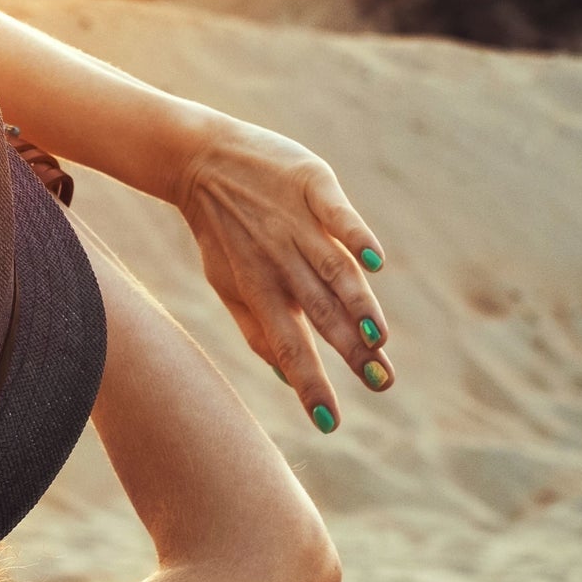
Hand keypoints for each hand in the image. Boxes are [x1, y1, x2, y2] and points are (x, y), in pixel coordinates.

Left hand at [172, 115, 392, 430]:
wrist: (199, 159)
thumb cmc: (220, 232)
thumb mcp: (228, 283)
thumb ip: (257, 330)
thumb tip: (286, 379)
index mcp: (259, 290)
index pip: (288, 347)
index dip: (308, 384)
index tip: (330, 422)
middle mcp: (279, 261)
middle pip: (320, 314)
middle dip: (350, 351)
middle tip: (382, 383)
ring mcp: (296, 222)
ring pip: (333, 270)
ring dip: (357, 304)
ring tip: (379, 338)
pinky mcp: (312, 183)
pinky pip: (337, 214)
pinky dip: (355, 236)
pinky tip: (376, 261)